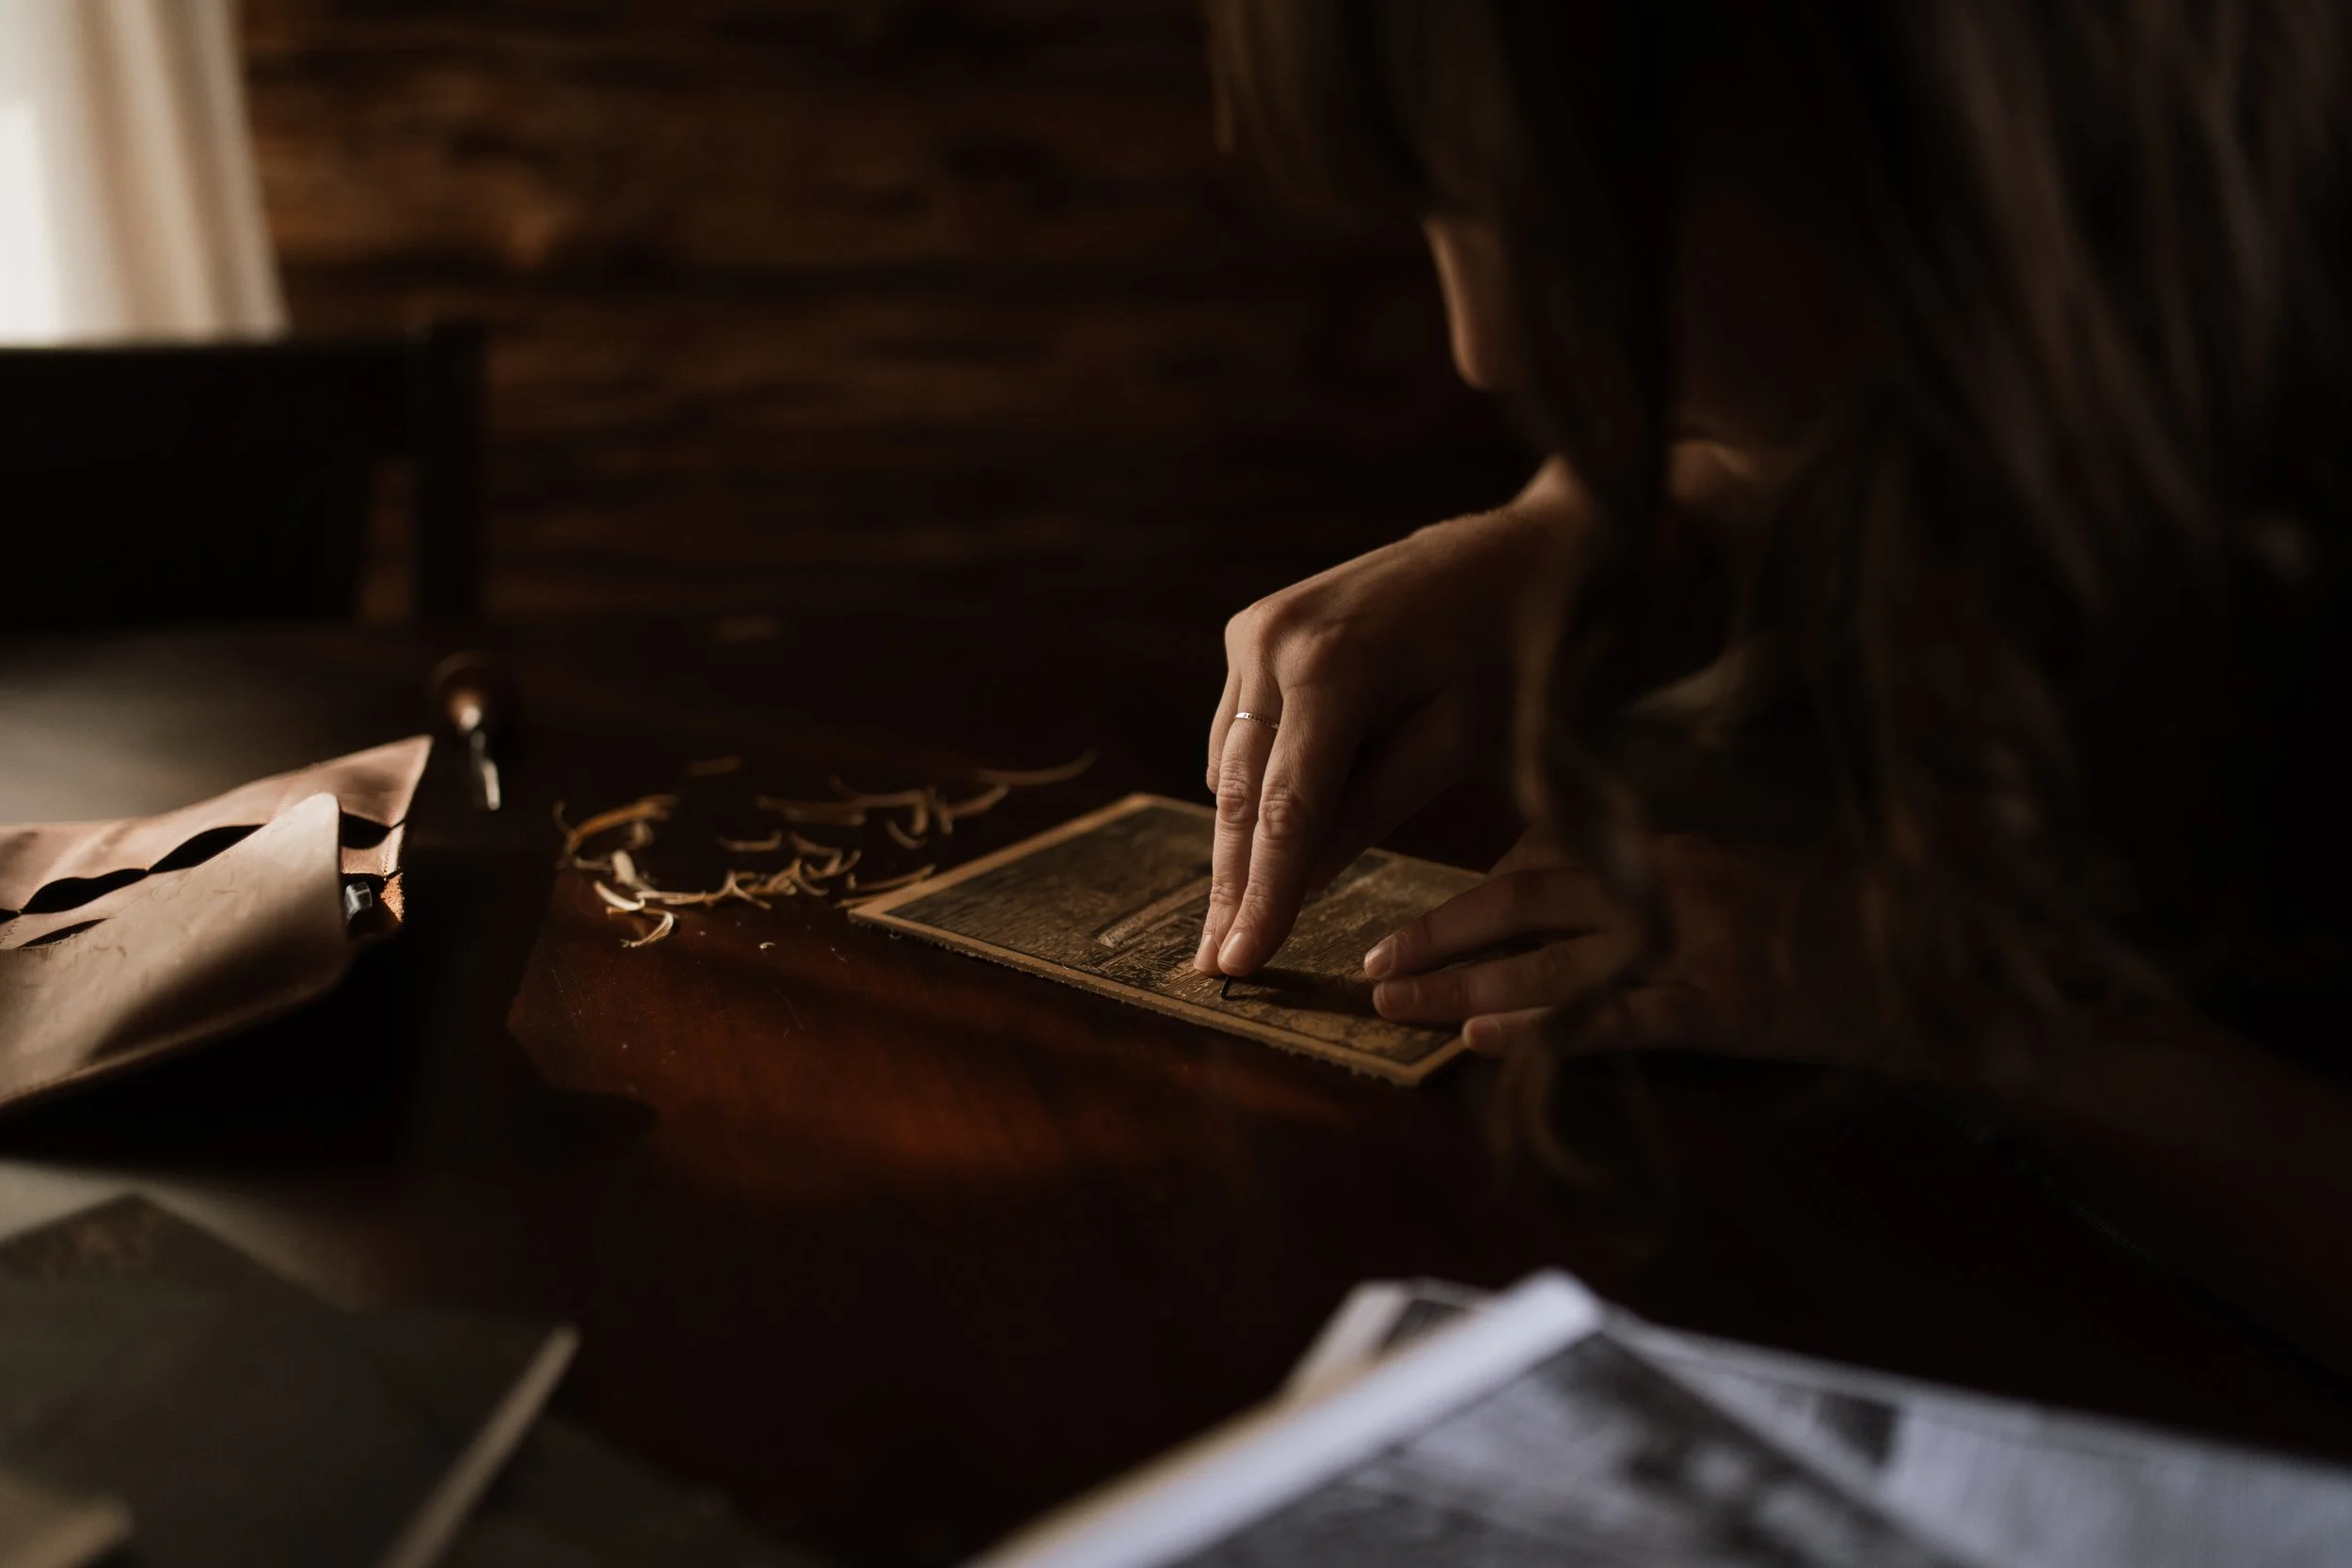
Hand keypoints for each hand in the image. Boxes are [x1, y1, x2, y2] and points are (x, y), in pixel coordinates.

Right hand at [1198, 466, 1582, 976]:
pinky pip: (1240, 729)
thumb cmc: (1519, 648)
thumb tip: (1301, 881)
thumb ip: (1374, 809)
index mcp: (1331, 666)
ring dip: (1238, 840)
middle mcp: (1274, 639)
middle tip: (1212, 966)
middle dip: (1230, 884)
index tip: (1237, 965)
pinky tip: (1273, 840)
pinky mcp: (1257, 627)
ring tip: (1239, 921)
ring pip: (1230, 765)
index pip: (1286, 811)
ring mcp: (1257, 627)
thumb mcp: (1463, 740)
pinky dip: (1255, 785)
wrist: (1528, 550)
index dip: (1260, 896)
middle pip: (1240, 792)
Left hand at [1363, 829, 1824, 1061]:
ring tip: (1394, 1008)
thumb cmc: (1831, 922)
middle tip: (1371, 964)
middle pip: (1525, 901)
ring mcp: (1690, 945)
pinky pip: (1609, 1018)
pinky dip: (1543, 1030)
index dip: (1475, 895)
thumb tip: (1576, 906)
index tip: (1425, 921)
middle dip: (1440, 932)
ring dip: (1461, 985)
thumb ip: (1658, 881)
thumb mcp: (1738, 878)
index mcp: (1666, 846)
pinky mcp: (1714, 1007)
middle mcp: (1666, 884)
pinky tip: (1483, 1041)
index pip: (1546, 857)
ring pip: (1550, 962)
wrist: (1924, 962)